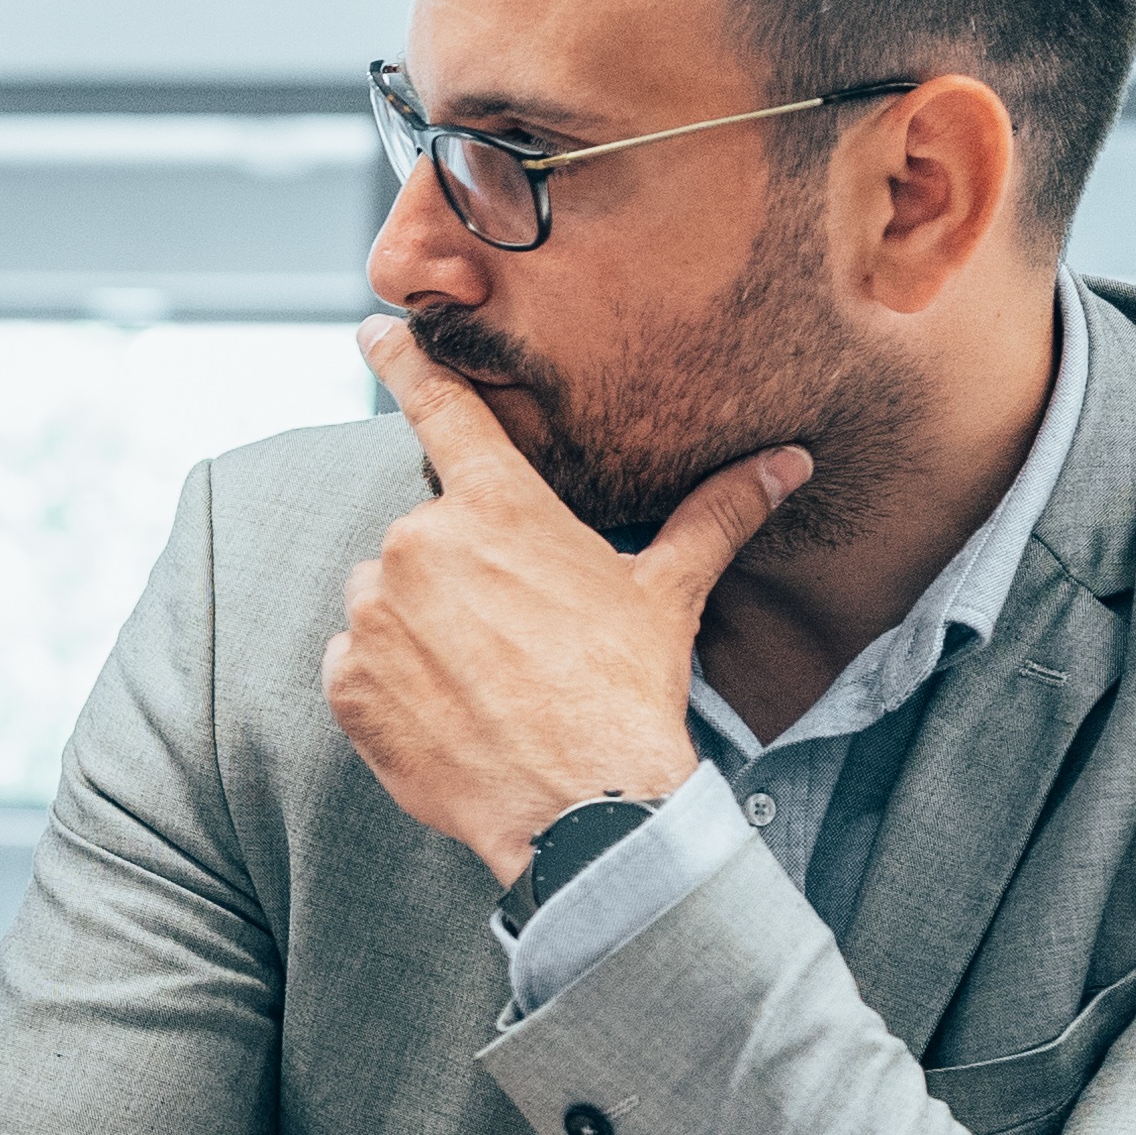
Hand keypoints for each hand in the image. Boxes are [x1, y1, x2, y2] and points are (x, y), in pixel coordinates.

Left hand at [327, 313, 802, 882]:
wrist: (581, 807)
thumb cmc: (626, 692)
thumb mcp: (668, 593)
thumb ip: (716, 514)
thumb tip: (789, 461)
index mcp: (496, 507)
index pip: (439, 407)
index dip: (404, 361)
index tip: (375, 327)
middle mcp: (419, 545)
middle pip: (425, 535)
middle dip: (461, 572)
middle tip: (516, 633)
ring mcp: (374, 615)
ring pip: (386, 599)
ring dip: (422, 627)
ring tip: (486, 678)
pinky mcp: (346, 682)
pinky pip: (357, 663)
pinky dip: (391, 682)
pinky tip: (448, 711)